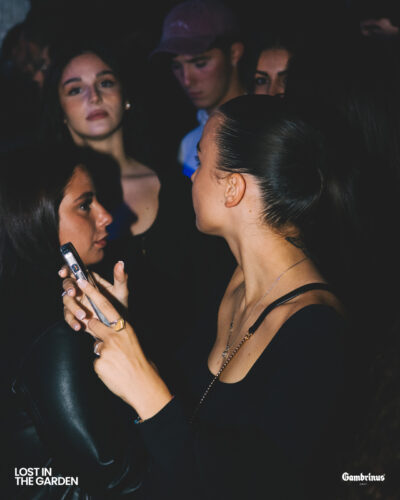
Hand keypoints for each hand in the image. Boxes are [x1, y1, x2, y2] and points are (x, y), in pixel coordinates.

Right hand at [60, 261, 127, 330]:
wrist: (117, 325)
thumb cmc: (119, 304)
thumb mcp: (121, 291)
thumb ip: (120, 278)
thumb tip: (121, 263)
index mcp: (90, 279)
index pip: (76, 270)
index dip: (68, 269)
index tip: (64, 272)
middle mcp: (81, 288)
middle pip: (68, 283)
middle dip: (68, 287)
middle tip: (73, 293)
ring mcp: (76, 302)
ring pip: (67, 300)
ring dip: (73, 307)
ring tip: (83, 315)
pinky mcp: (74, 315)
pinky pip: (68, 316)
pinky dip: (72, 321)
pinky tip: (78, 326)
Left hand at [75, 278, 172, 419]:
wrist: (143, 385)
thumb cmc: (140, 363)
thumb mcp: (132, 342)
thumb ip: (117, 334)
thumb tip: (102, 337)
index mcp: (124, 328)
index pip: (105, 306)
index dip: (92, 293)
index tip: (82, 281)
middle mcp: (115, 336)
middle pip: (93, 323)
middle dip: (90, 324)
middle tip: (97, 329)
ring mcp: (106, 349)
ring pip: (96, 346)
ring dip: (104, 353)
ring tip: (117, 363)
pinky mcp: (99, 362)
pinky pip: (96, 362)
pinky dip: (103, 367)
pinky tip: (113, 372)